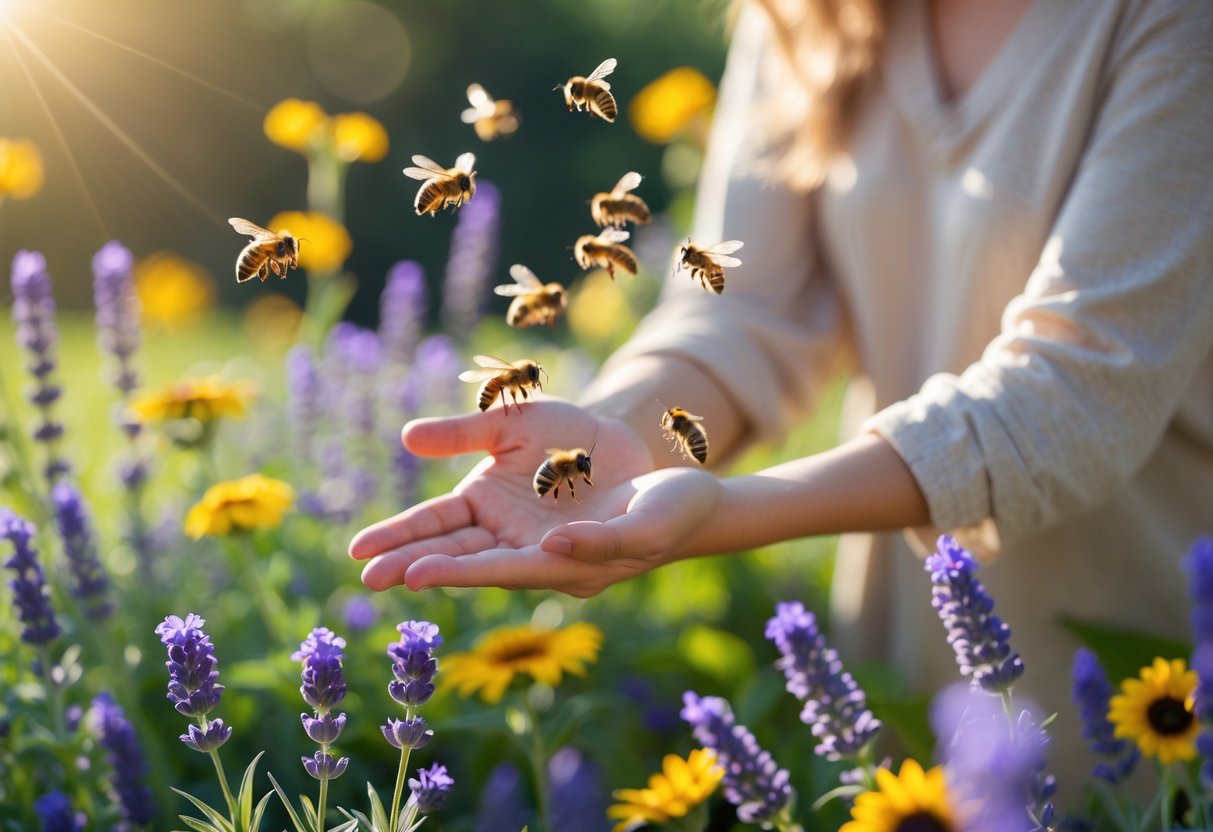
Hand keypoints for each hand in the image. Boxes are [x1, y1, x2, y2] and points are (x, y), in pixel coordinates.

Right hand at [352, 398, 665, 594]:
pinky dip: (579, 545)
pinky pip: (596, 545)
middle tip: (372, 578)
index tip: (360, 552)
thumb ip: (464, 433)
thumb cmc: (567, 442)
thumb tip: (407, 438)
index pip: (436, 527)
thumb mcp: (512, 426)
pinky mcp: (612, 544)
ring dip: (474, 571)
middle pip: (460, 554)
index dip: (399, 538)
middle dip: (417, 564)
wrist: (631, 446)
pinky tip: (551, 544)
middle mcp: (515, 540)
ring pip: (515, 565)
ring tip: (425, 575)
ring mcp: (558, 550)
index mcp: (488, 510)